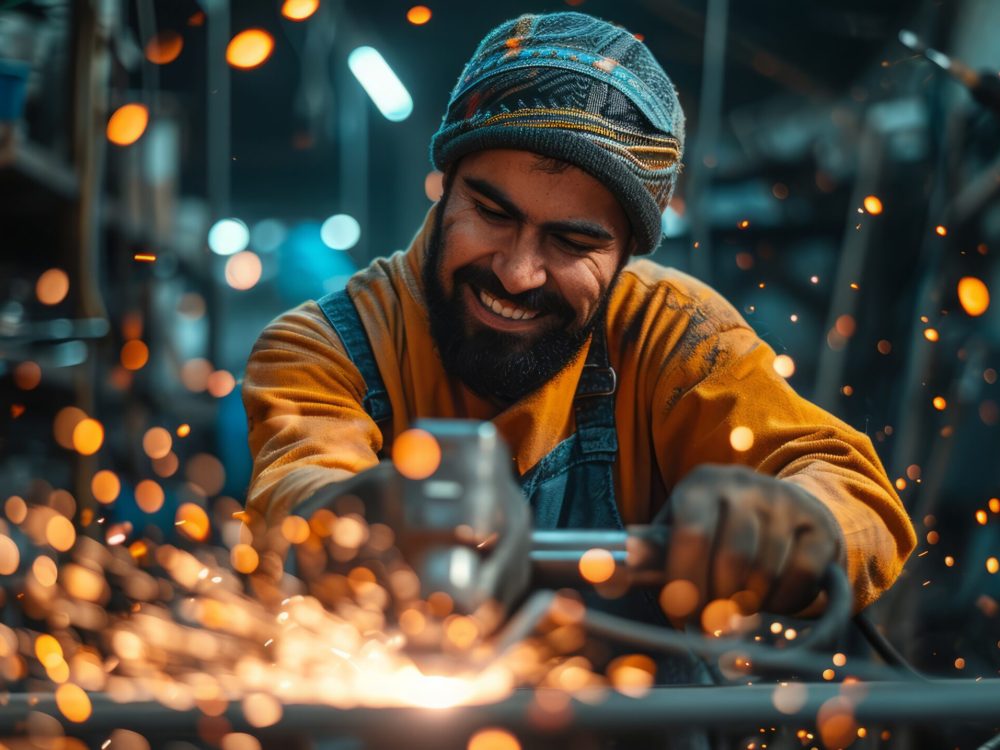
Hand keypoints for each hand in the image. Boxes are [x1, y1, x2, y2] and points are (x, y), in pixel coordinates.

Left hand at [658, 464, 844, 615]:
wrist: (786, 506)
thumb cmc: (718, 527)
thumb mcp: (680, 527)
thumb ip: (649, 553)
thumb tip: (607, 573)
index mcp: (702, 484)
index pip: (691, 534)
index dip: (685, 582)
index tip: (681, 615)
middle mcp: (744, 485)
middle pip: (730, 557)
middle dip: (717, 602)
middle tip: (710, 626)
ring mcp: (785, 502)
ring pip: (764, 571)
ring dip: (748, 606)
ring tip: (736, 613)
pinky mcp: (818, 524)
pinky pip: (799, 576)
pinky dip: (782, 602)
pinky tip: (769, 603)